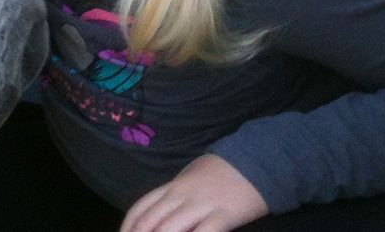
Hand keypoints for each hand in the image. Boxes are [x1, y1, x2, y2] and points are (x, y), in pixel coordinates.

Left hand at [121, 154, 267, 231]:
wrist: (257, 160)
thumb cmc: (222, 172)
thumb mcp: (191, 178)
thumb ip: (174, 197)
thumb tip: (157, 217)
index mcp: (172, 187)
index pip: (140, 209)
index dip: (127, 228)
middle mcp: (181, 196)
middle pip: (150, 223)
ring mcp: (201, 205)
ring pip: (169, 230)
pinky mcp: (223, 215)